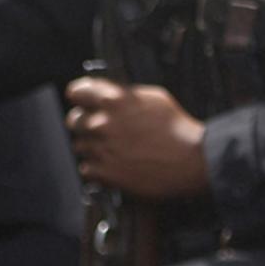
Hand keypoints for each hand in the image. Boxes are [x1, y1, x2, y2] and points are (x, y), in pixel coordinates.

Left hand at [64, 77, 208, 199]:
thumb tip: (109, 94)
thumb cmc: (177, 129)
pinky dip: (97, 169)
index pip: (76, 92)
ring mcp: (101, 149)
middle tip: (102, 129)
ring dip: (92, 147)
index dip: (80, 97)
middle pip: (73, 121)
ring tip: (114, 150)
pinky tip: (114, 165)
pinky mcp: (104, 173)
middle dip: (85, 123)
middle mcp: (102, 123)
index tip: (83, 102)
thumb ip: (124, 94)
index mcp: (113, 100)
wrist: (191, 161)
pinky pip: (86, 169)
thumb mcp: (153, 97)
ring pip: (79, 146)